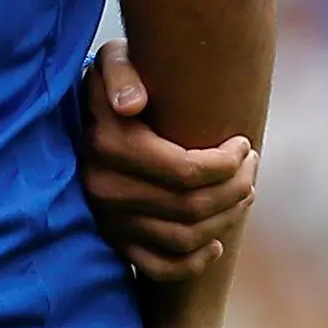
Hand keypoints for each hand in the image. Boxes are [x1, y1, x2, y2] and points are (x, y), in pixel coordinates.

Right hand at [81, 39, 255, 280]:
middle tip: (250, 165)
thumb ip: (120, 73)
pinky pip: (158, 266)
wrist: (76, 116)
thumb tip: (132, 105)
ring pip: (185, 237)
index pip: (186, 172)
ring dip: (227, 218)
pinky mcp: (111, 238)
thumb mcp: (113, 61)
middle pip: (192, 206)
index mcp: (107, 145)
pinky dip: (194, 263)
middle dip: (236, 187)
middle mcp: (104, 188)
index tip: (243, 145)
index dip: (228, 163)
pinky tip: (214, 242)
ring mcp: (107, 217)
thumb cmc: (111, 83)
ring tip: (243, 191)